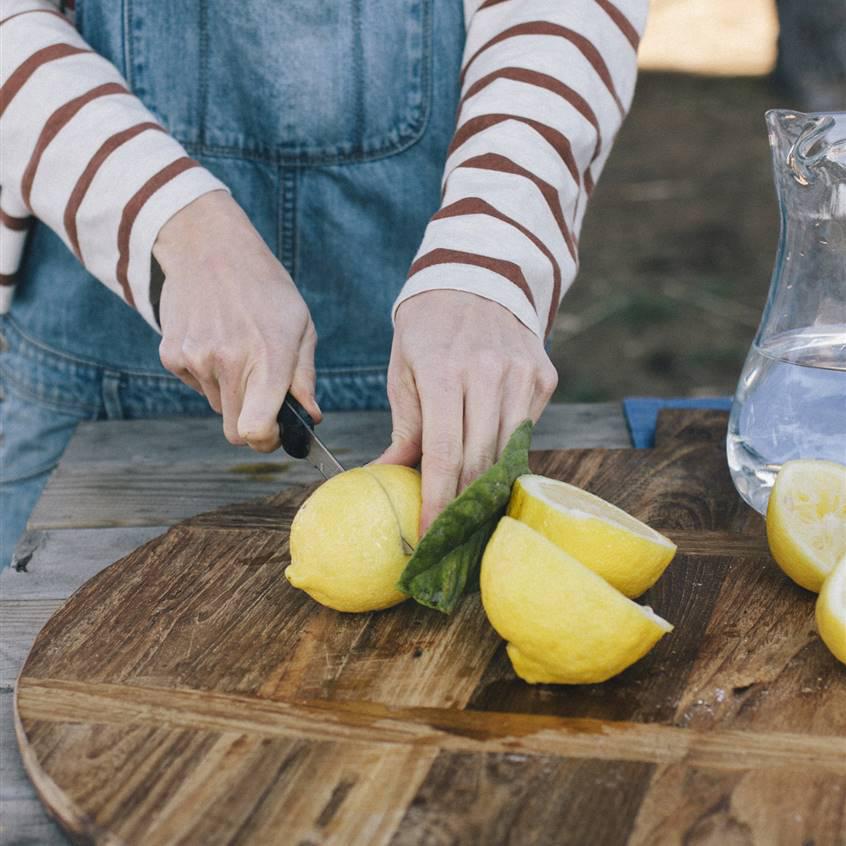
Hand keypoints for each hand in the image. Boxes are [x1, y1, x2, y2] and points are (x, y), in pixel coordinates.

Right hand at [154, 190, 320, 450]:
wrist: (209, 247)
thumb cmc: (264, 289)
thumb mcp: (300, 326)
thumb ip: (304, 377)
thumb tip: (309, 417)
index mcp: (267, 359)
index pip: (255, 431)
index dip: (265, 442)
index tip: (275, 433)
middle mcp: (228, 363)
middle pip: (234, 430)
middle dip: (252, 424)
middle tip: (262, 399)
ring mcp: (196, 359)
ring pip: (218, 405)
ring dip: (231, 392)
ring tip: (238, 349)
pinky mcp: (171, 355)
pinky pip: (196, 385)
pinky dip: (208, 374)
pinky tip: (215, 340)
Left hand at [376, 290, 557, 531]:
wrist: (476, 278)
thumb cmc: (428, 327)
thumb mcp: (403, 369)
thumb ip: (405, 426)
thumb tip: (388, 474)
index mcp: (445, 373)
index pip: (445, 454)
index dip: (438, 502)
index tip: (429, 536)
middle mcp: (489, 374)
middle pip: (480, 461)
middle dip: (463, 503)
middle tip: (448, 532)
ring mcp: (523, 374)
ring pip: (508, 451)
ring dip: (487, 483)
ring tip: (467, 505)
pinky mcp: (544, 376)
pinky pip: (525, 429)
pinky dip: (506, 449)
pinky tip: (489, 453)